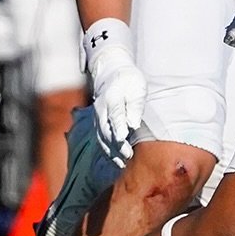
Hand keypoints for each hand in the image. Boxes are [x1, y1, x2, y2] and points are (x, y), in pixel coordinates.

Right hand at [89, 45, 145, 166]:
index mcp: (111, 99)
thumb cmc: (129, 81)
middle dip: (115, 146)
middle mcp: (101, 110)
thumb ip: (134, 105)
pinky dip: (107, 150)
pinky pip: (100, 139)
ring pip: (101, 137)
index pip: (115, 117)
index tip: (124, 141)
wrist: (111, 72)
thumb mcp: (136, 87)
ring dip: (110, 152)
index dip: (119, 130)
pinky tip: (115, 160)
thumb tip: (133, 124)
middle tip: (127, 157)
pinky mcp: (99, 123)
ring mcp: (98, 117)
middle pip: (106, 131)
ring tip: (122, 163)